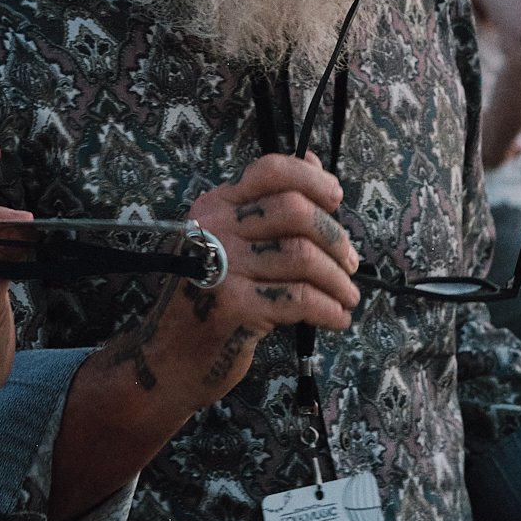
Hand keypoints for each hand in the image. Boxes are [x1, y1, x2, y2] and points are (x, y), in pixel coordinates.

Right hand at [107, 151, 359, 406]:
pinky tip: (336, 318)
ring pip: (303, 256)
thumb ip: (270, 205)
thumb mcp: (232, 243)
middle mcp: (214, 228)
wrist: (170, 358)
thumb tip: (315, 162)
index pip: (270, 171)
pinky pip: (299, 298)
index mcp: (215, 206)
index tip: (337, 198)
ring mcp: (222, 266)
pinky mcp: (233, 306)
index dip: (312, 179)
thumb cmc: (212, 296)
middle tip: (350, 263)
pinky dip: (328, 309)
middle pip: (295, 211)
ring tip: (347, 297)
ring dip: (337, 279)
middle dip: (334, 237)